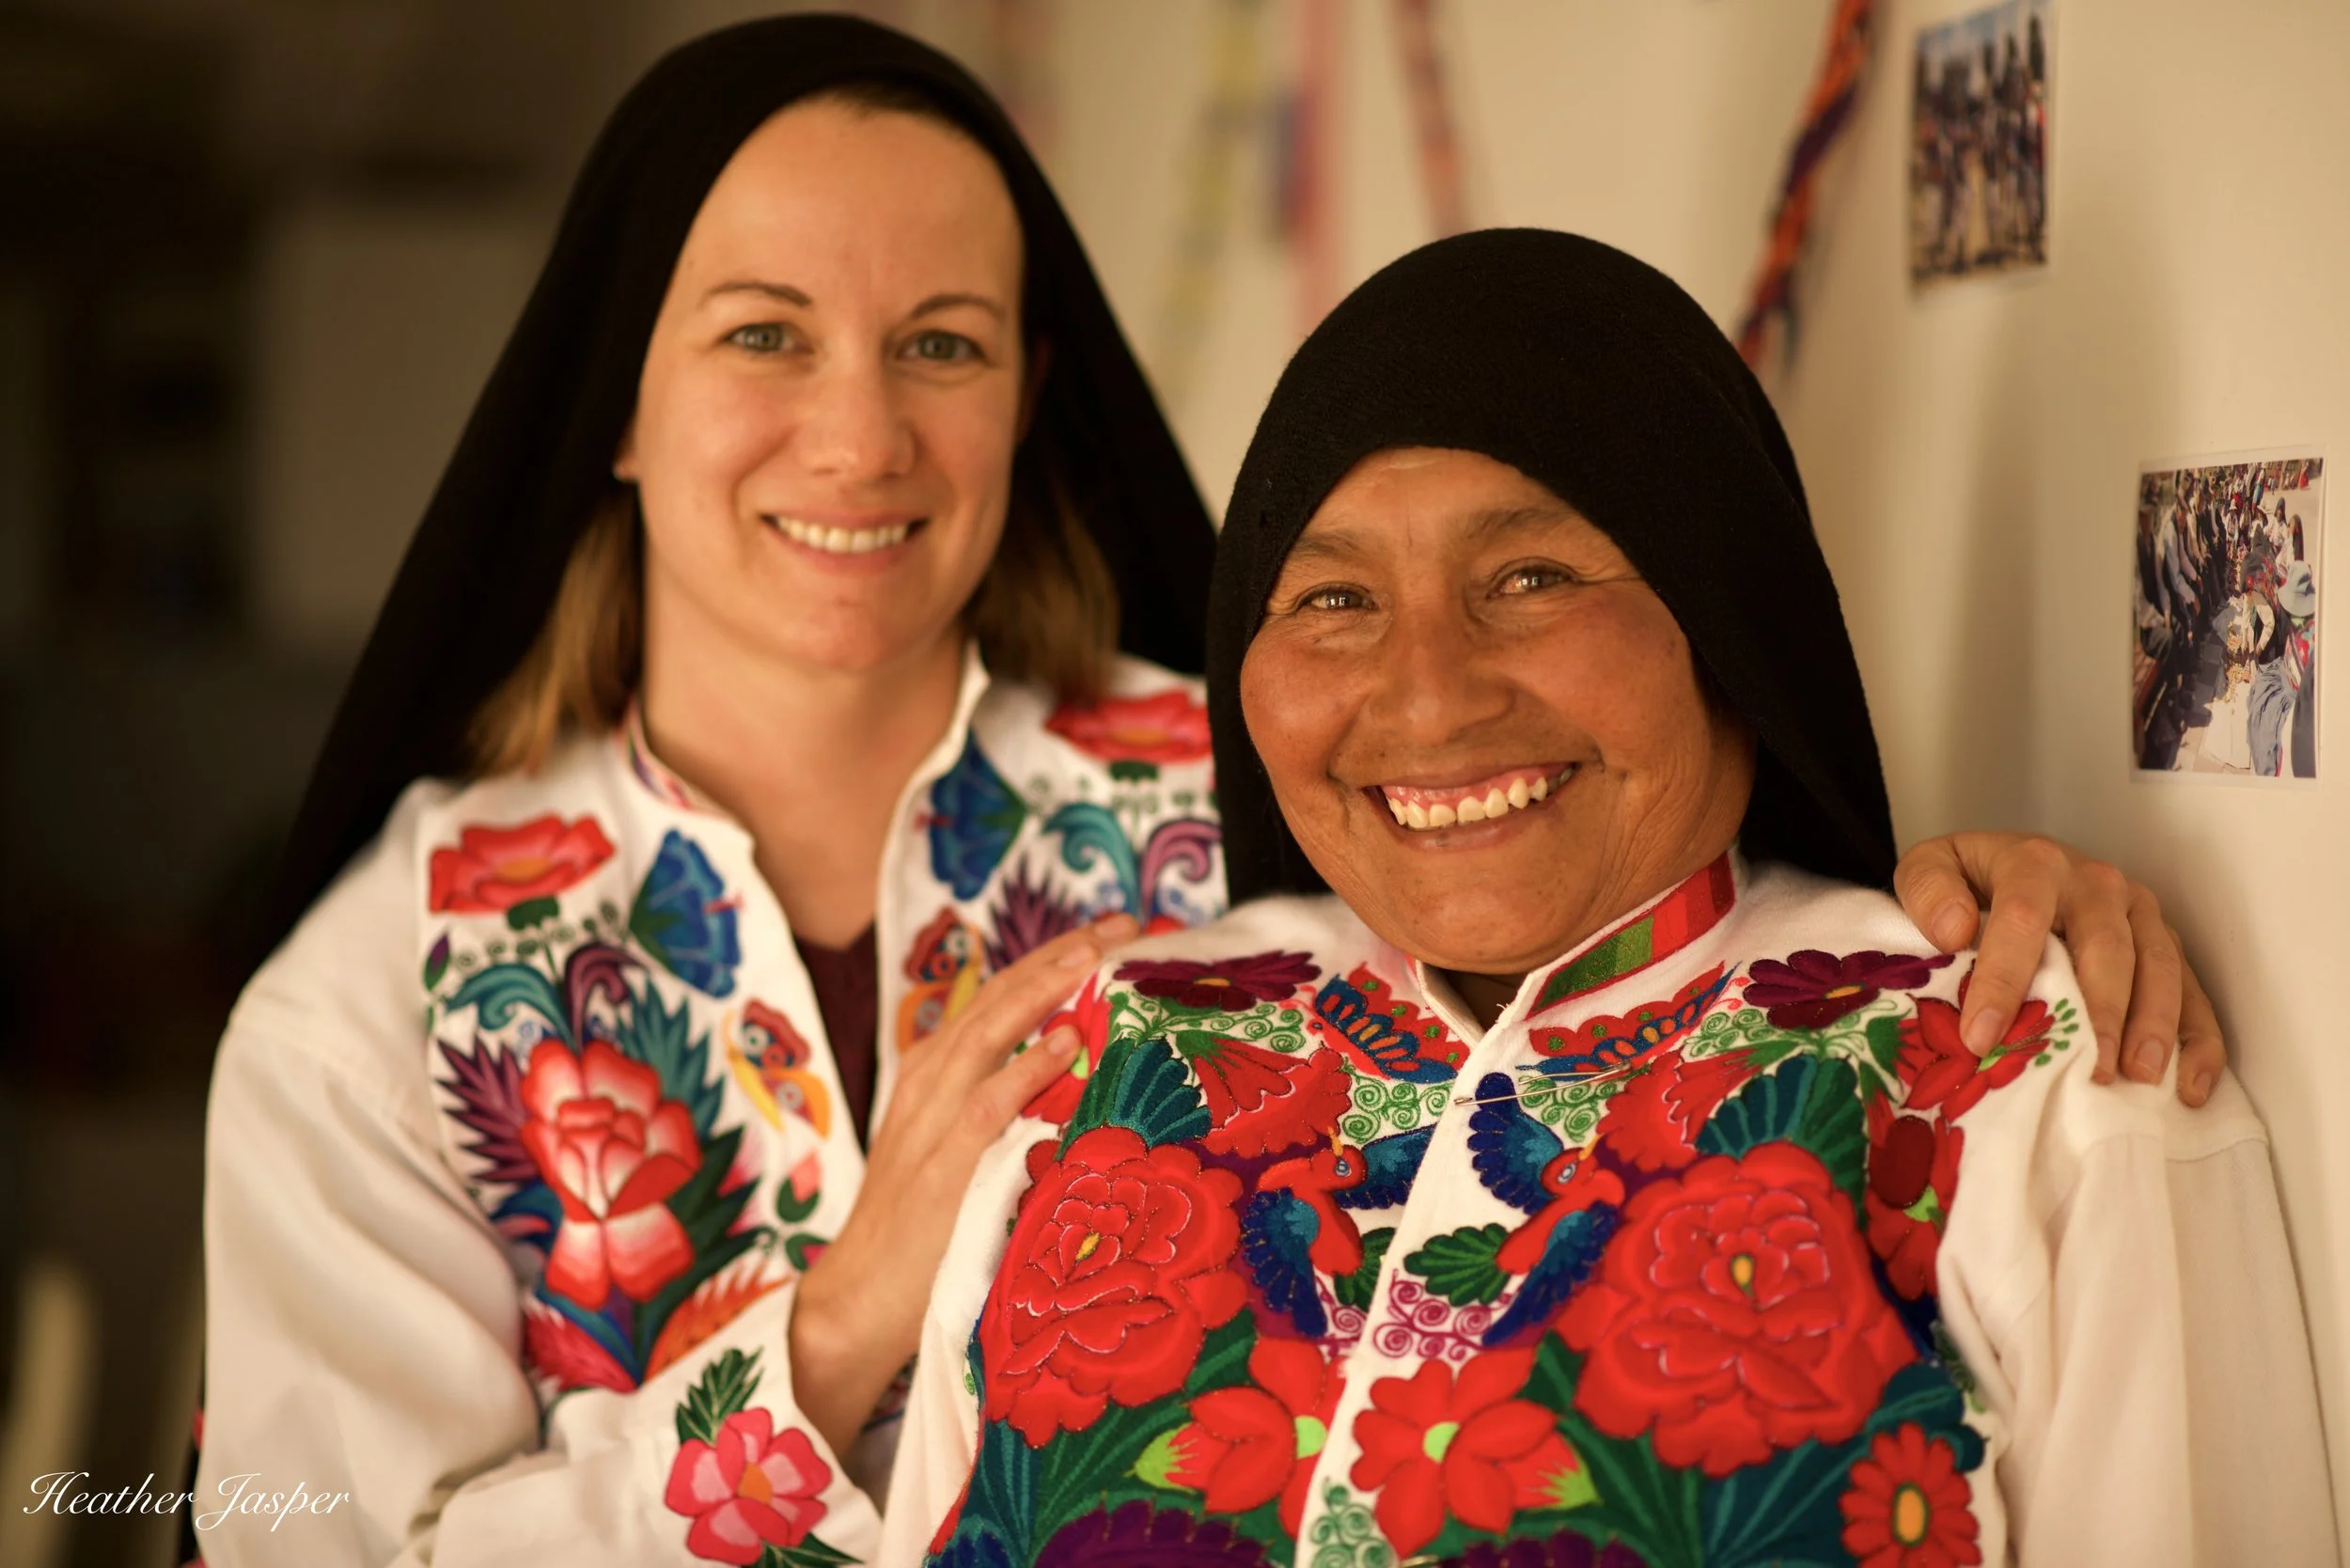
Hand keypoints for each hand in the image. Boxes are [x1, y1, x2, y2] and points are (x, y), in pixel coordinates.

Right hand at [786, 913, 1139, 1457]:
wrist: (858, 1299)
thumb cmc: (920, 1228)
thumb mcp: (959, 1149)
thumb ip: (1004, 1107)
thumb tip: (1079, 1075)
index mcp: (934, 1073)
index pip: (998, 996)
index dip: (1050, 957)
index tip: (1109, 930)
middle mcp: (929, 1084)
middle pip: (996, 998)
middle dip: (1058, 954)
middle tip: (1121, 921)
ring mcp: (930, 1124)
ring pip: (987, 1034)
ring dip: (1042, 989)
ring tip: (1094, 954)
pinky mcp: (940, 1171)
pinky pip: (985, 1107)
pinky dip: (1023, 1069)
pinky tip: (1064, 1041)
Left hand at [1892, 832, 2223, 1107]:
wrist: (2008, 863)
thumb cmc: (1967, 880)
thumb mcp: (1930, 866)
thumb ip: (1928, 889)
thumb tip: (1952, 931)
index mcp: (2035, 862)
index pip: (2023, 918)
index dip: (2003, 980)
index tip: (1982, 1038)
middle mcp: (2097, 883)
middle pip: (2108, 947)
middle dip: (2100, 1012)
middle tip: (2089, 1070)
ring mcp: (2138, 912)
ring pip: (2161, 967)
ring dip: (2156, 1026)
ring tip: (2140, 1078)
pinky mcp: (2164, 941)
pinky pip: (2194, 990)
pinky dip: (2199, 1039)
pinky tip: (2189, 1087)